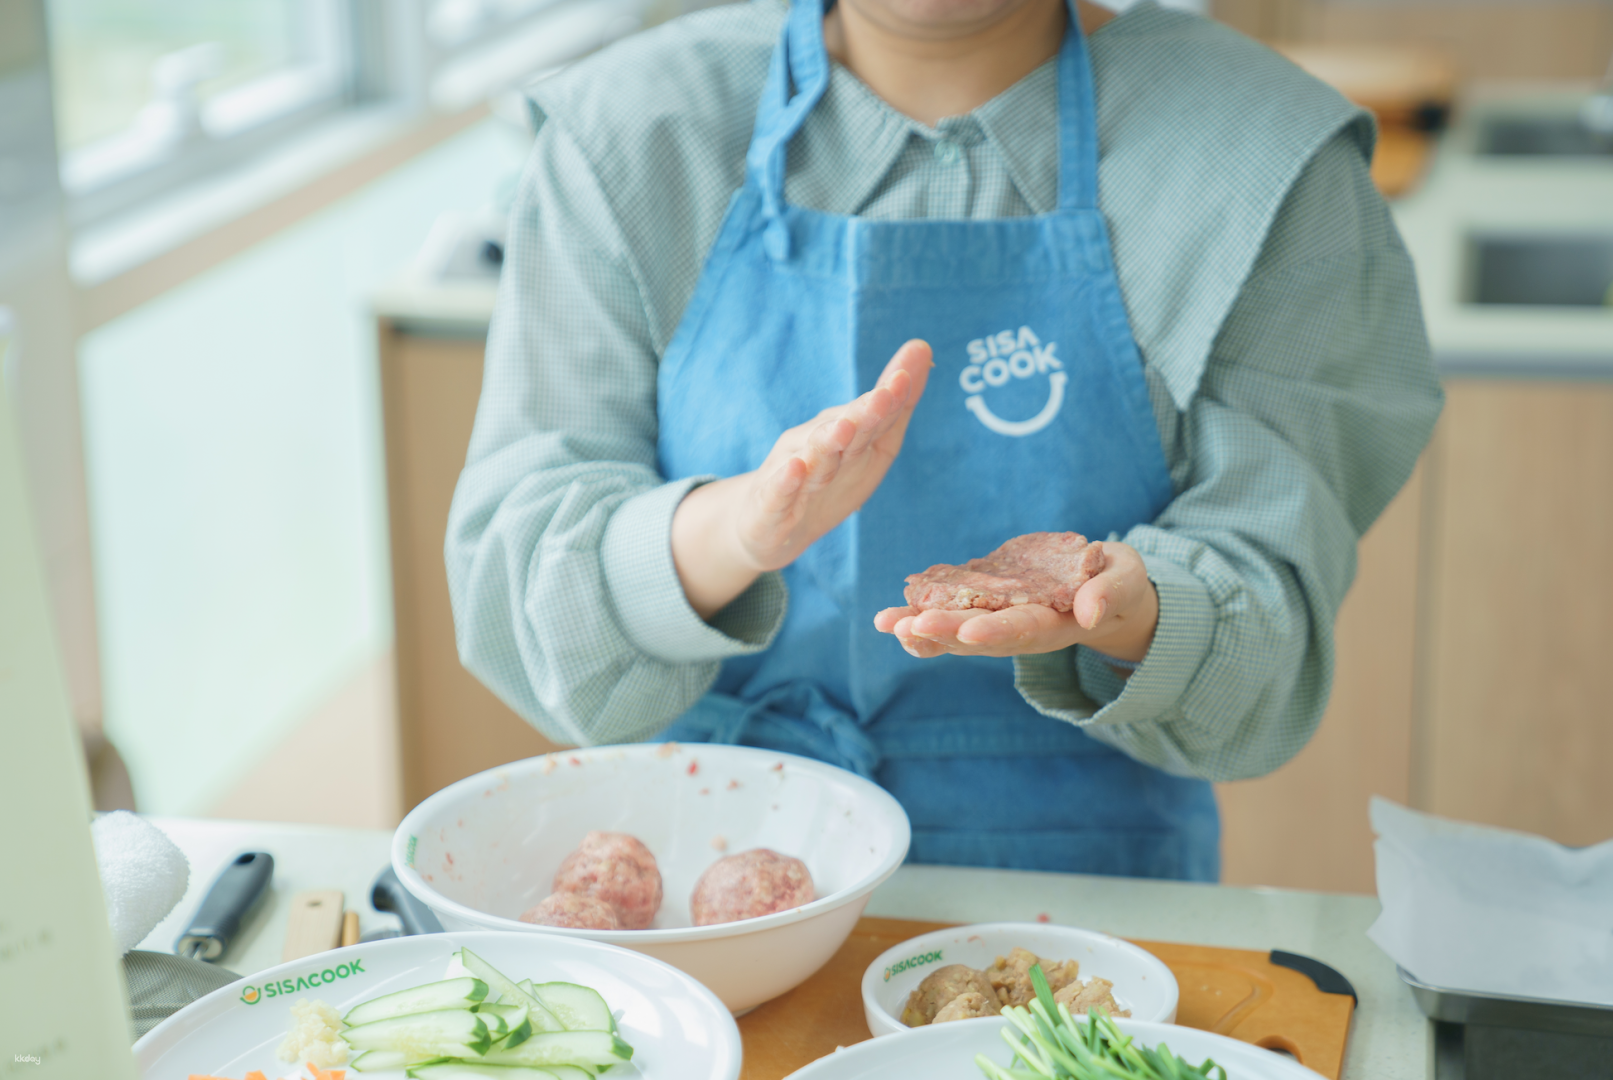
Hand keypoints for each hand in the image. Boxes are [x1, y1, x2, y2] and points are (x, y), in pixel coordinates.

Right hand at [672, 341, 932, 618]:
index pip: (870, 414)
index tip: (904, 377)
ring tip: (844, 428)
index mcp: (843, 432)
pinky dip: (786, 481)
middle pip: (842, 428)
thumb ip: (896, 406)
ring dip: (828, 442)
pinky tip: (795, 469)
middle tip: (883, 397)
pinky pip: (778, 492)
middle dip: (861, 414)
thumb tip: (923, 345)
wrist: (768, 526)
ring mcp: (790, 472)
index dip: (888, 398)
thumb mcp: (871, 447)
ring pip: (813, 457)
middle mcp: (814, 444)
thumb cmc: (826, 481)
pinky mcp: (770, 503)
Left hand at [873, 541, 1159, 664]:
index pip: (1025, 630)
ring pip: (957, 632)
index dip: (998, 632)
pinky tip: (889, 620)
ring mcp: (1001, 621)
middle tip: (908, 626)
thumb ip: (1110, 593)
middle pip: (980, 636)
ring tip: (885, 623)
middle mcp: (1022, 630)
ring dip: (920, 629)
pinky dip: (920, 619)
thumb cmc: (1118, 583)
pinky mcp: (987, 607)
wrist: (1104, 591)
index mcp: (1057, 625)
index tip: (970, 631)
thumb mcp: (1124, 581)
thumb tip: (1089, 611)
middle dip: (944, 632)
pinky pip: (950, 616)